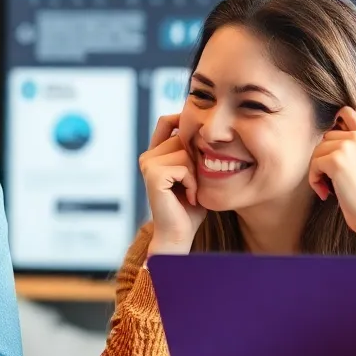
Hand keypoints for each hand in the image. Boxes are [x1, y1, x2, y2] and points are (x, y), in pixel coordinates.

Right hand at [141, 114, 207, 255]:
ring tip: (191, 192)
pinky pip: (184, 168)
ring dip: (196, 174)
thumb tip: (207, 128)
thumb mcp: (196, 173)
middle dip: (197, 158)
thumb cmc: (190, 207)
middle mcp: (148, 156)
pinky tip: (189, 197)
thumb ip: (195, 151)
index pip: (168, 121)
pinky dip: (192, 183)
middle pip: (184, 136)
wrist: (179, 234)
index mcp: (155, 153)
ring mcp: (148, 164)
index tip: (202, 141)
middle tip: (194, 183)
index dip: (185, 123)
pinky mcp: (153, 175)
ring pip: (185, 152)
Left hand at [309, 107, 355, 255]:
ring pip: (316, 152)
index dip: (334, 124)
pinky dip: (314, 181)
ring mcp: (347, 149)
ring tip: (330, 188)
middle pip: (325, 138)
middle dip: (324, 159)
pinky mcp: (335, 162)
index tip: (333, 148)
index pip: (346, 113)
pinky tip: (327, 193)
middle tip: (333, 181)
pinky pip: (313, 165)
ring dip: (317, 172)